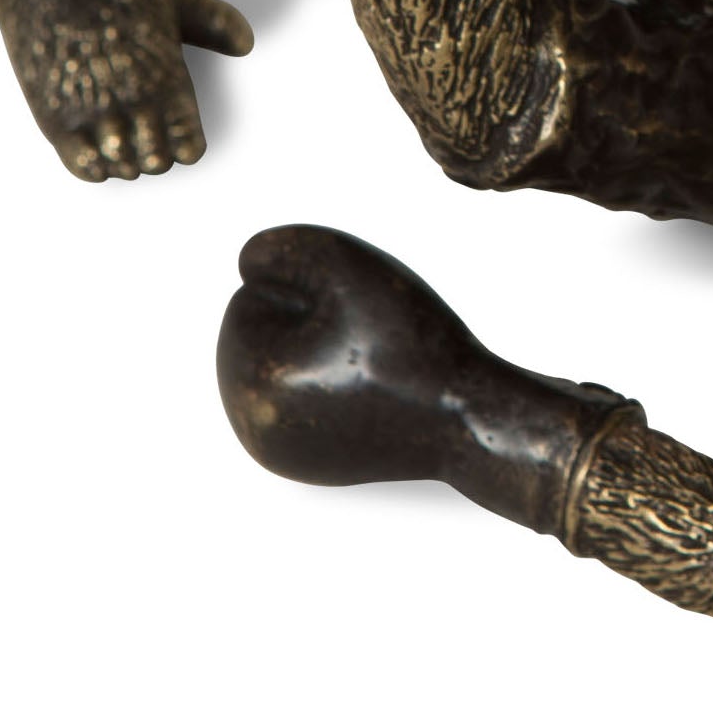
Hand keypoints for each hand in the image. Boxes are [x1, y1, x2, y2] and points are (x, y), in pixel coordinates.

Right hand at [0, 0, 250, 179]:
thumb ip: (209, 23)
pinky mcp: (48, 110)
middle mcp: (130, 101)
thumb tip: (245, 45)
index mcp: (166, 76)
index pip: (188, 145)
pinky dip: (93, 165)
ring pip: (120, 167)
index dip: (188, 144)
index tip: (183, 135)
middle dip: (159, 153)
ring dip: (126, 159)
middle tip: (153, 136)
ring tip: (124, 139)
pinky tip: (95, 146)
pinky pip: (79, 165)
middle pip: (156, 162)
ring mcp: (87, 109)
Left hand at [218, 225, 491, 487]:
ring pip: (280, 366)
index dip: (309, 292)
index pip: (250, 299)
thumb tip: (251, 263)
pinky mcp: (303, 463)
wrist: (463, 417)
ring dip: (315, 350)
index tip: (356, 317)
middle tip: (366, 340)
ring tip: (370, 363)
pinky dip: (326, 384)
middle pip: (261, 335)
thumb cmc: (411, 341)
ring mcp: (275, 452)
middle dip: (305, 323)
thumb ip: (289, 248)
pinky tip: (368, 388)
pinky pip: (297, 400)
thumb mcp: (351, 267)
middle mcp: (250, 428)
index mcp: (252, 381)